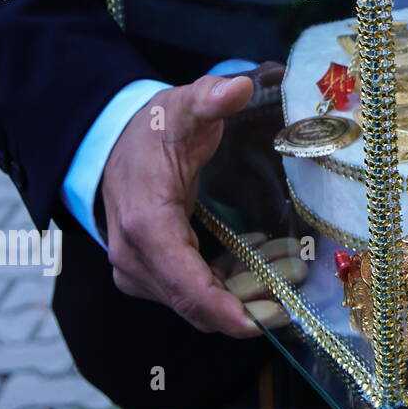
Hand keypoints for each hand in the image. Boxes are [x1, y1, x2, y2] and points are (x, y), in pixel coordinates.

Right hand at [100, 64, 287, 337]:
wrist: (113, 140)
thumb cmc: (153, 128)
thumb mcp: (184, 106)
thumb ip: (210, 98)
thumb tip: (237, 87)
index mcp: (145, 224)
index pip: (184, 282)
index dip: (222, 308)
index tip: (260, 321)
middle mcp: (135, 256)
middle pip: (194, 303)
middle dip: (246, 306)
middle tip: (294, 295)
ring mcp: (138, 269)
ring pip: (195, 303)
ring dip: (242, 296)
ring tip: (289, 273)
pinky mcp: (149, 271)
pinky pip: (192, 292)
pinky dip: (228, 287)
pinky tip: (262, 264)